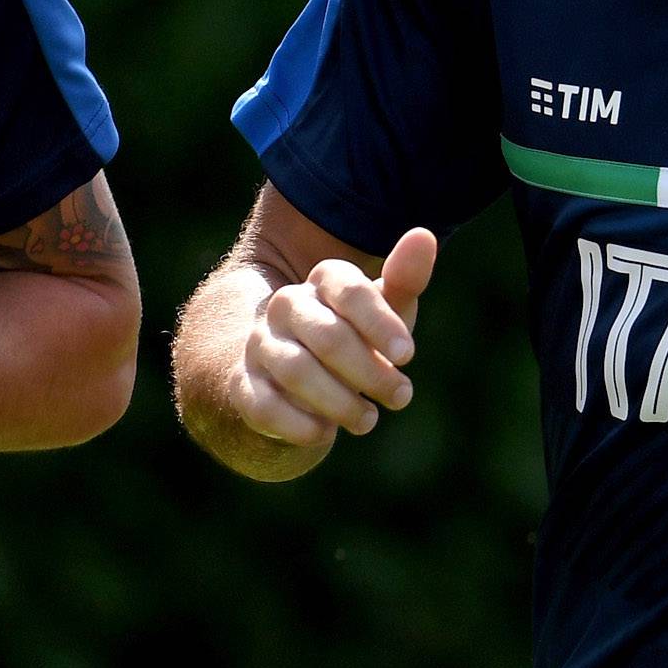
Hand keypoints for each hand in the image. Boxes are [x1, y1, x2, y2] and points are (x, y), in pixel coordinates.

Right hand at [230, 227, 436, 448]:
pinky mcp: (244, 385)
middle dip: (369, 372)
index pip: (349, 290)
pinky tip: (325, 433)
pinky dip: (299, 424)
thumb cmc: (354, 337)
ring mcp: (260, 345)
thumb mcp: (383, 311)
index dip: (380, 323)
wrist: (296, 378)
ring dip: (339, 401)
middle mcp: (286, 306)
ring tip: (368, 419)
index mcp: (322, 281)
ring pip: (296, 370)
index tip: (408, 355)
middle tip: (401, 396)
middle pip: (327, 336)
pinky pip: (263, 405)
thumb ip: (404, 279)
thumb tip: (424, 235)